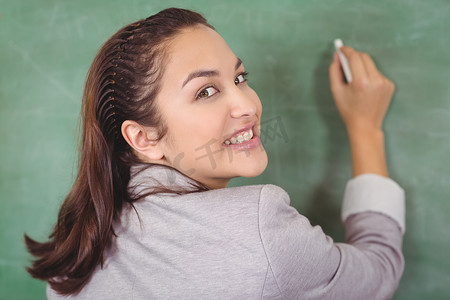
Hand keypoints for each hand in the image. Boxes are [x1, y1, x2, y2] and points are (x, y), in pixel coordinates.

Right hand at [328, 46, 393, 176]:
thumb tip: (337, 57)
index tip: (341, 49)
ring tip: (355, 80)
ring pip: (371, 65)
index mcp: (361, 82)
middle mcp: (376, 80)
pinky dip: (369, 75)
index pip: (355, 57)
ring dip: (362, 67)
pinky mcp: (390, 85)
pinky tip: (365, 87)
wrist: (365, 126)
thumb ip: (334, 72)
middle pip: (364, 57)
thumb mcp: (336, 91)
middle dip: (354, 56)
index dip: (347, 51)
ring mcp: (385, 83)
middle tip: (345, 60)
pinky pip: (377, 73)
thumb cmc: (349, 110)